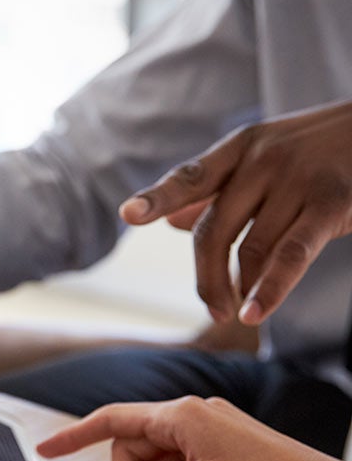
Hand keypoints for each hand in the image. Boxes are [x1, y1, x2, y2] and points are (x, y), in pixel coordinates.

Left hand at [119, 99, 351, 324]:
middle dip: (207, 277)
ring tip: (241, 312)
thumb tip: (170, 223)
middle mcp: (262, 160)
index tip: (128, 214)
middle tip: (214, 310)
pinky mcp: (332, 203)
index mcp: (240, 147)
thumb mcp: (265, 158)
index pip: (190, 176)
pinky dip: (271, 289)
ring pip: (251, 249)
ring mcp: (297, 179)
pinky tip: (256, 313)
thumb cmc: (321, 150)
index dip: (157, 197)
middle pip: (212, 230)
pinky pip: (290, 255)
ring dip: (241, 289)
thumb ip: (218, 190)